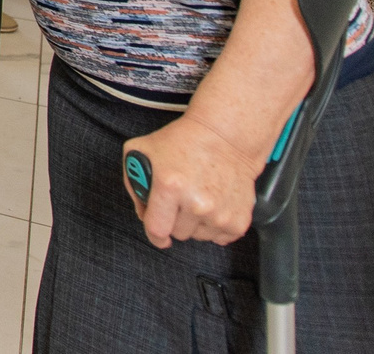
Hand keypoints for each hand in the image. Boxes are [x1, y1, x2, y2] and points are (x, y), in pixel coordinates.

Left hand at [122, 114, 261, 247]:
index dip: (155, 235)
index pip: (157, 229)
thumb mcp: (141, 151)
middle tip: (181, 199)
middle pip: (179, 233)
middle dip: (176, 220)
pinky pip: (221, 237)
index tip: (158, 235)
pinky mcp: (240, 220)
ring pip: (199, 236)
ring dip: (196, 223)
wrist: (225, 136)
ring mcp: (220, 213)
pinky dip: (216, 225)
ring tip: (199, 197)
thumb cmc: (182, 141)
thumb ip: (134, 184)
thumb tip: (144, 214)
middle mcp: (197, 203)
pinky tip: (215, 204)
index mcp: (170, 186)